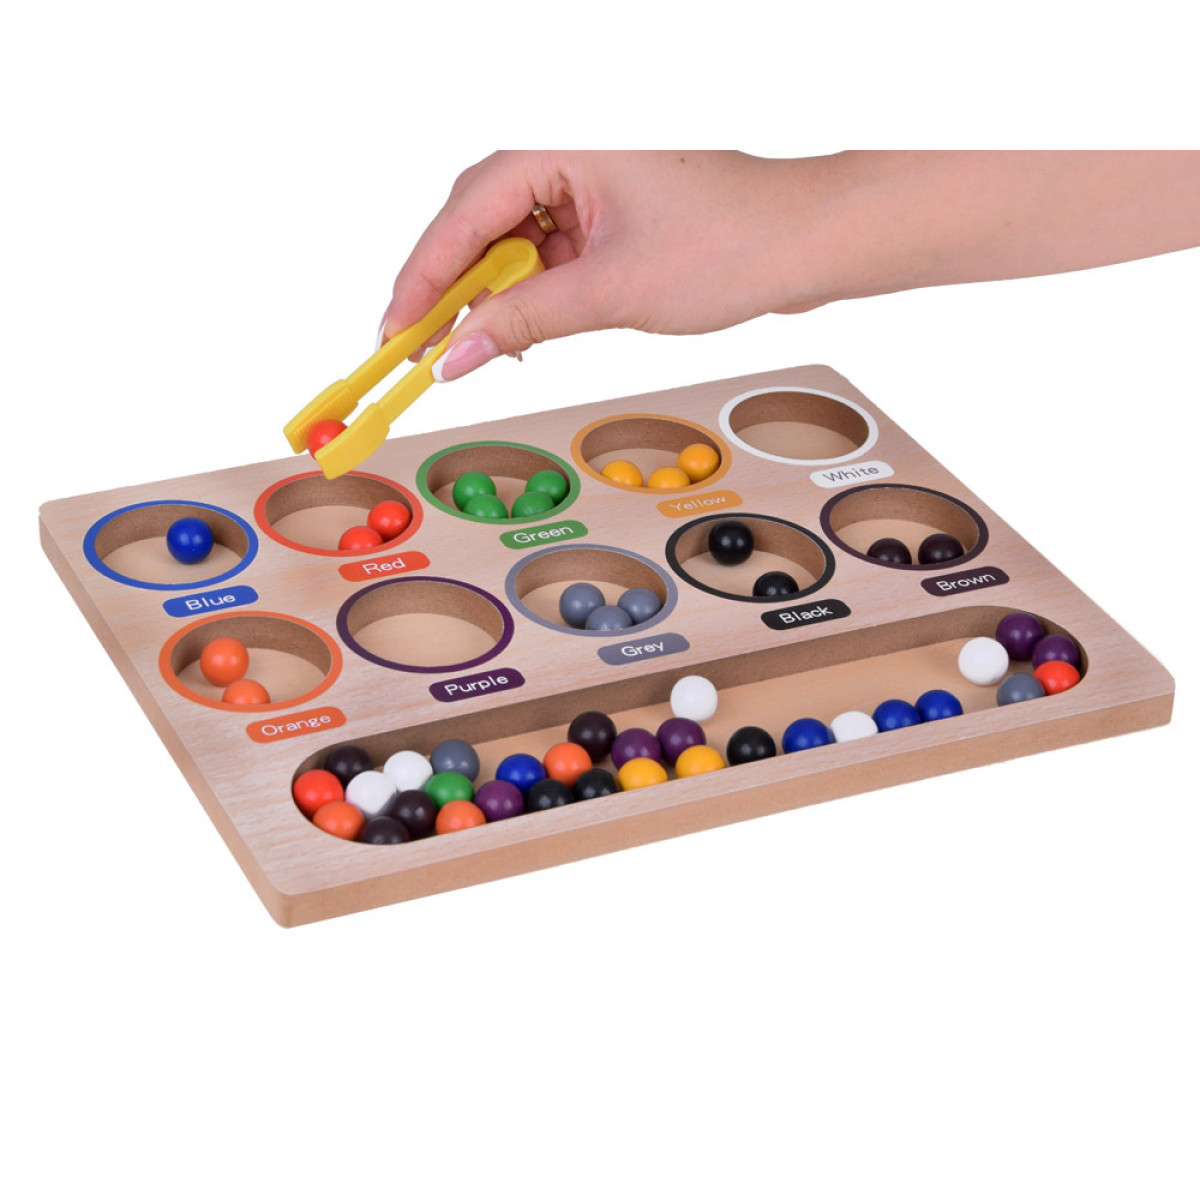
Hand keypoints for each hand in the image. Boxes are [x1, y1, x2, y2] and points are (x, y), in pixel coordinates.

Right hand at [379, 151, 832, 380]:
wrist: (807, 242)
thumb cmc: (731, 242)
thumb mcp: (611, 291)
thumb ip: (523, 323)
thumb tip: (455, 355)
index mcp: (562, 143)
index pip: (463, 214)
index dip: (421, 280)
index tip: (395, 335)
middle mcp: (567, 150)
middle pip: (476, 221)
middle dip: (450, 291)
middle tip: (421, 351)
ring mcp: (587, 179)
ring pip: (510, 239)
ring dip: (493, 297)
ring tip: (475, 350)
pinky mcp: (605, 209)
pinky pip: (545, 249)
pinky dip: (530, 292)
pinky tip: (523, 330)